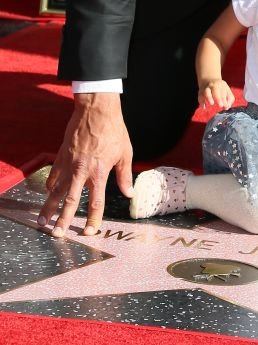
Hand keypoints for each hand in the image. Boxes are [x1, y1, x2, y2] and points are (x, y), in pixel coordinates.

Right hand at [38, 93, 133, 238]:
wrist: (96, 110)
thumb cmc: (114, 130)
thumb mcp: (125, 153)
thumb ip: (125, 176)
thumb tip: (129, 193)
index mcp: (100, 172)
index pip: (96, 201)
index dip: (93, 218)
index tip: (90, 231)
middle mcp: (82, 170)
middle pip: (70, 200)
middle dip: (63, 219)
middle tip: (57, 234)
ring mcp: (69, 163)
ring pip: (56, 190)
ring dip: (49, 207)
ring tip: (42, 221)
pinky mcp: (61, 155)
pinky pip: (53, 175)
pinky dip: (50, 186)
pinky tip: (48, 194)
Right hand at [198, 79, 234, 109]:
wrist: (209, 80)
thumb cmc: (220, 89)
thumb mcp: (227, 91)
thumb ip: (229, 99)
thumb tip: (227, 107)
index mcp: (221, 84)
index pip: (223, 92)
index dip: (224, 100)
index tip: (226, 107)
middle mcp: (213, 85)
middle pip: (215, 90)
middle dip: (218, 98)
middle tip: (221, 105)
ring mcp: (206, 88)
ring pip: (206, 92)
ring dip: (209, 97)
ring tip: (212, 103)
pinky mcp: (200, 92)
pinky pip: (200, 97)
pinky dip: (201, 102)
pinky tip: (204, 107)